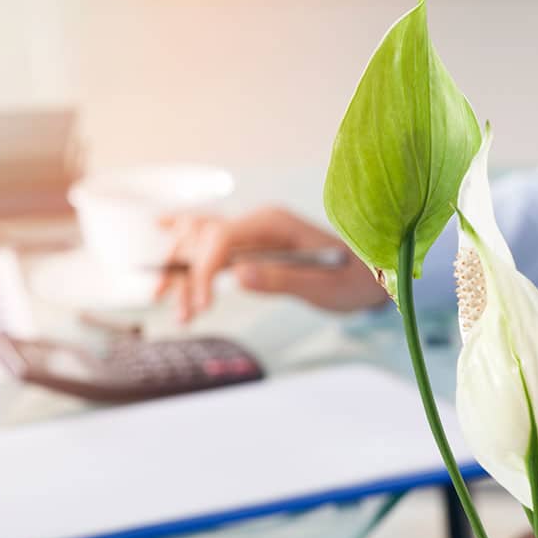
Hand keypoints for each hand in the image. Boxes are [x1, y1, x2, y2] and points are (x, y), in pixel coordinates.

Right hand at [154, 207, 389, 321]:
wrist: (373, 275)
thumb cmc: (353, 279)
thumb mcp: (323, 285)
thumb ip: (282, 278)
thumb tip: (238, 275)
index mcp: (275, 223)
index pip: (223, 238)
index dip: (204, 270)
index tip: (201, 304)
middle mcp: (259, 221)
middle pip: (204, 239)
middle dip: (187, 276)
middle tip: (184, 315)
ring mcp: (253, 232)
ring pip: (200, 241)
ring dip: (180, 270)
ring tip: (167, 304)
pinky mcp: (251, 246)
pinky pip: (211, 241)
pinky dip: (187, 248)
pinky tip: (163, 240)